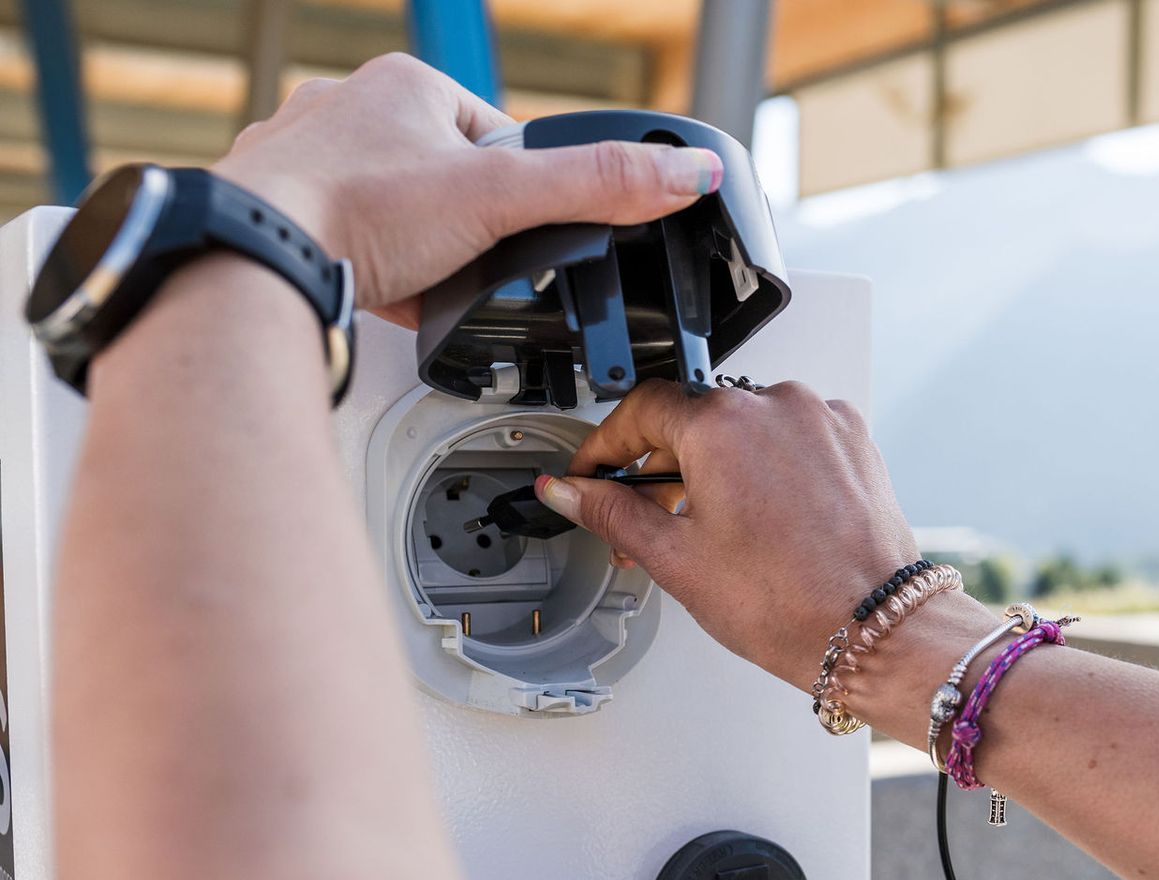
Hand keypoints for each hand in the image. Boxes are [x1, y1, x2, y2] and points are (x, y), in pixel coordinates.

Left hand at [213, 54, 723, 326]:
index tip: (517, 234)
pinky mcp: (286, 212)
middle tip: (464, 266)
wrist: (256, 258)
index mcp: (409, 87)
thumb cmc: (355, 211)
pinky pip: (348, 241)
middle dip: (462, 228)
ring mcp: (310, 163)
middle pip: (445, 179)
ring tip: (416, 281)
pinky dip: (368, 270)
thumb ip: (593, 188)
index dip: (518, 195)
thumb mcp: (498, 200)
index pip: (497, 139)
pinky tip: (375, 292)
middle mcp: (351, 111)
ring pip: (392, 213)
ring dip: (413, 250)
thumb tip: (683, 173)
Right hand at [534, 380, 937, 691]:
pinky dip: (763, 469)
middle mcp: (775, 407)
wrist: (871, 629)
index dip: (605, 446)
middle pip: (691, 421)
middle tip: (644, 524)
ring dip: (712, 470)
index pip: (639, 411)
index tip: (592, 474)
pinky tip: (758, 520)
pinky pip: (788, 441)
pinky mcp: (851, 442)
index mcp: (722, 425)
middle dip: (659, 470)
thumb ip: (612, 512)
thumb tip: (570, 491)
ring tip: (707, 532)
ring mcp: (819, 421)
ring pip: (742, 431)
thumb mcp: (675, 559)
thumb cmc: (789, 602)